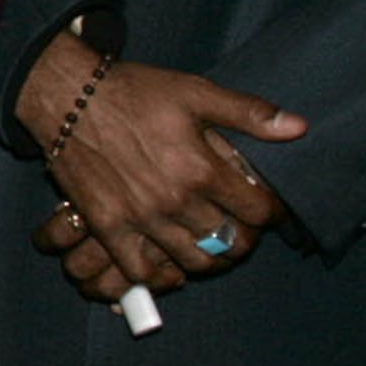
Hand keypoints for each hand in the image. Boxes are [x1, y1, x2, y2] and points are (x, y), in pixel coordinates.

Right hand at [18, 39, 301, 298]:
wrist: (67, 98)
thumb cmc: (134, 92)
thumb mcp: (196, 92)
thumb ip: (249, 113)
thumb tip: (299, 128)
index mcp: (201, 168)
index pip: (258, 211)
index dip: (269, 211)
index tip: (265, 206)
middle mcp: (175, 200)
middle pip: (230, 242)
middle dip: (244, 237)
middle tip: (240, 227)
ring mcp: (140, 218)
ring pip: (194, 261)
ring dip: (211, 258)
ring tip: (211, 243)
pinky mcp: (108, 227)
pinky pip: (141, 271)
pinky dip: (162, 274)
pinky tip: (169, 260)